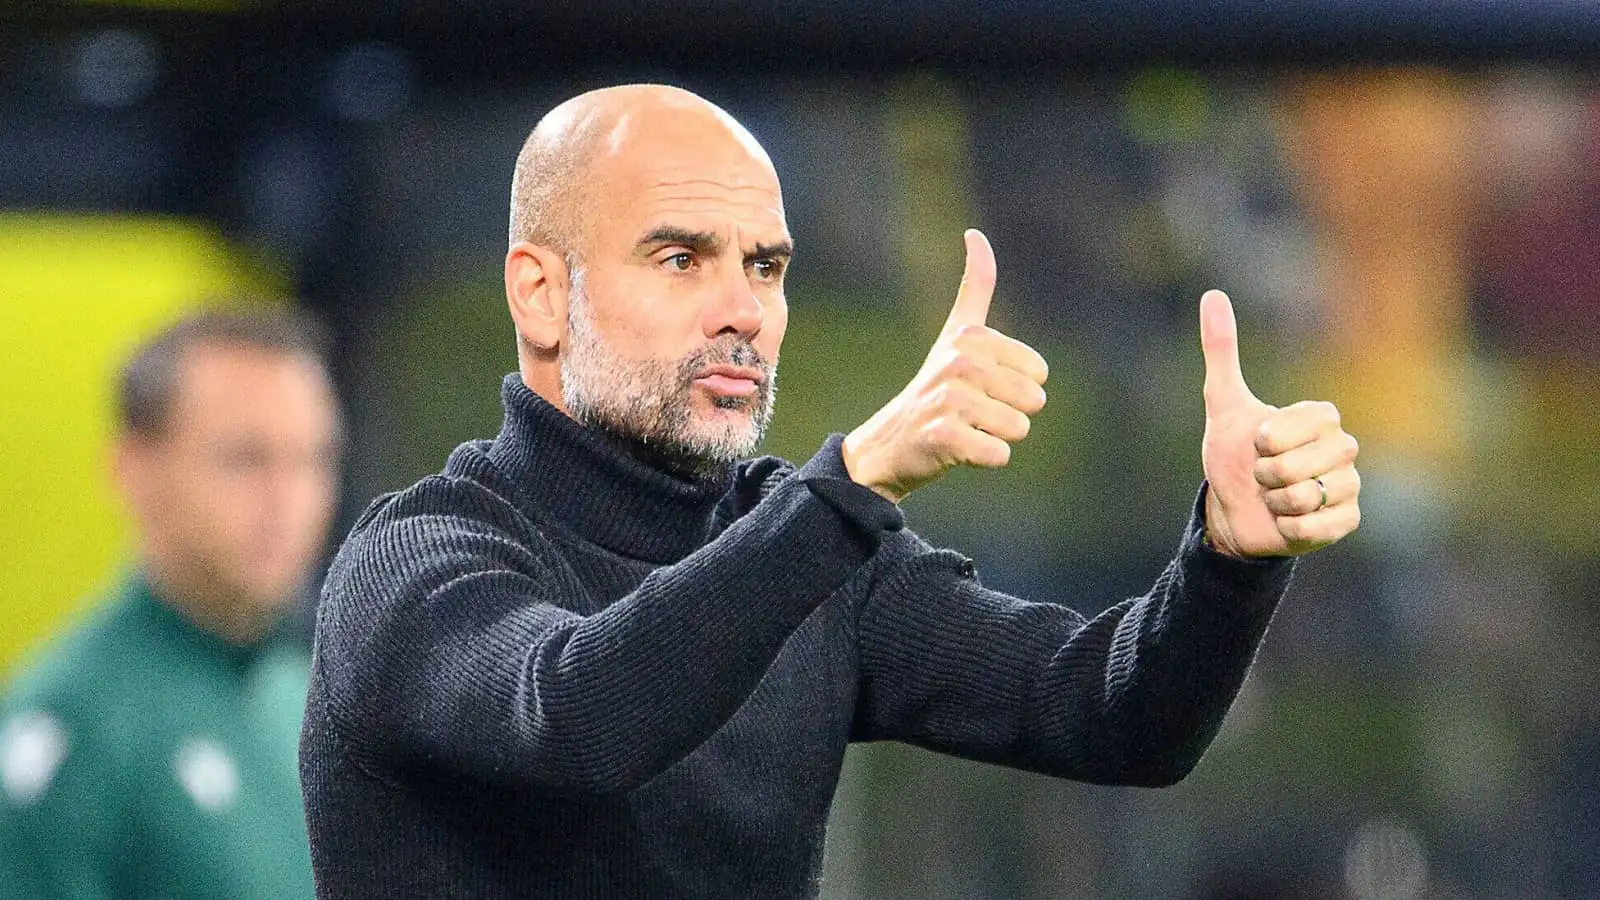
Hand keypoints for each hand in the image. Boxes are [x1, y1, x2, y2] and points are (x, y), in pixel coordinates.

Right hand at [842, 229, 1049, 502]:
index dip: (1018, 386)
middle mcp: (959, 362)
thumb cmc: (935, 389)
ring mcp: (950, 399)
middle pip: (1033, 401)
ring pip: (1018, 429)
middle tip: (970, 413)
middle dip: (1008, 415)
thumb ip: (975, 286)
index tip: (981, 385)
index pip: (1039, 371)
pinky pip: (999, 455)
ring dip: (995, 437)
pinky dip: (983, 459)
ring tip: (963, 429)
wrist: (890, 443)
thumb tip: (975, 233)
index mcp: (970, 336)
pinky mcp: (945, 436)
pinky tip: (956, 450)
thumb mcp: (955, 335)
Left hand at [1199, 290, 1360, 557]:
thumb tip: (1212, 295)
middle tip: (1263, 475)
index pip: (1301, 425)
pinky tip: (1286, 522)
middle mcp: (1343, 448)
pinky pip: (1322, 526)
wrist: (1233, 511)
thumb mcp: (1223, 404)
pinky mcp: (1347, 520)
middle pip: (1304, 464)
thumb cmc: (1233, 457)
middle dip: (1269, 474)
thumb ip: (1221, 351)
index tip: (1258, 443)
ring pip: (1311, 496)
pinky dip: (1293, 528)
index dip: (1270, 440)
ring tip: (1274, 499)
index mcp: (1322, 418)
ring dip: (1278, 502)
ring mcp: (1348, 485)